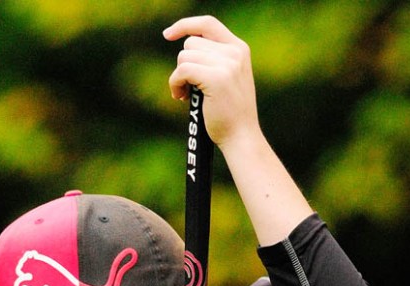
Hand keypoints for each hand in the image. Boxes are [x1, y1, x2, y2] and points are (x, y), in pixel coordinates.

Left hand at [163, 15, 259, 150]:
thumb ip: (216, 60)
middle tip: (187, 87)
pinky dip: (175, 84)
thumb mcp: (229, 80)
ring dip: (178, 77)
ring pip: (184, 56)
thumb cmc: (231, 116)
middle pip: (191, 43)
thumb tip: (186, 49)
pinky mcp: (216, 78)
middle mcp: (234, 52)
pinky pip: (183, 70)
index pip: (208, 24)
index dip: (185, 25)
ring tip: (186, 96)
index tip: (168, 34)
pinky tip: (181, 98)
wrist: (241, 138)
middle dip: (183, 65)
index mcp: (239, 49)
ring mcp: (227, 64)